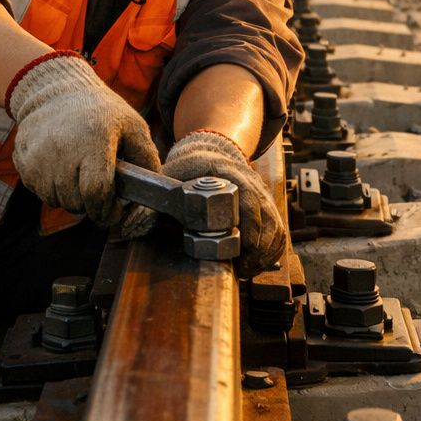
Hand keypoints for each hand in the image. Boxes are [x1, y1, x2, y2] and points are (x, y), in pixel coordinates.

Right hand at [8, 53, 161, 225]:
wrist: (56, 90)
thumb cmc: (99, 110)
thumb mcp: (132, 124)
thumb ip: (146, 157)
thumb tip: (154, 187)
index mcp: (93, 142)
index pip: (96, 193)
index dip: (107, 210)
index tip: (114, 210)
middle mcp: (62, 152)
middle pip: (76, 202)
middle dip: (90, 203)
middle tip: (97, 186)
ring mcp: (38, 157)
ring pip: (56, 200)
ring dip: (70, 196)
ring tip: (79, 172)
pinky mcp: (23, 161)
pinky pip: (38, 190)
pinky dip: (51, 186)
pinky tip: (60, 166)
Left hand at [157, 130, 286, 276]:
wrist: (211, 151)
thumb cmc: (189, 167)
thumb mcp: (173, 175)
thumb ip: (162, 196)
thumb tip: (142, 217)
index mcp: (229, 174)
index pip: (250, 199)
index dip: (251, 226)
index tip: (245, 249)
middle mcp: (251, 183)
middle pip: (267, 218)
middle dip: (259, 249)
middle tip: (243, 268)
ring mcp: (261, 194)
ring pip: (275, 226)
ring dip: (266, 252)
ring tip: (248, 269)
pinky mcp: (266, 206)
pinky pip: (278, 230)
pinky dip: (272, 249)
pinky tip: (258, 263)